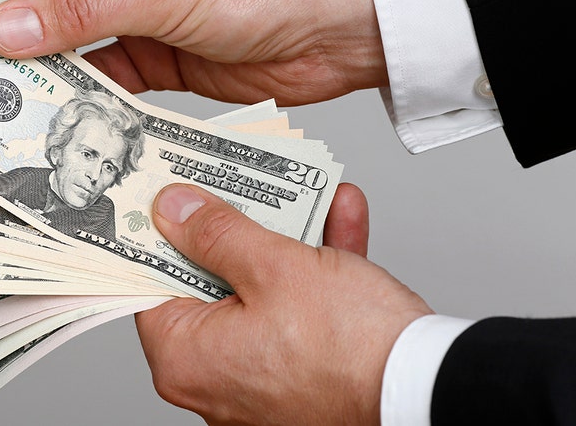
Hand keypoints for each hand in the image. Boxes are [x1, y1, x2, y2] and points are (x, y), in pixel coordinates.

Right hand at [0, 0, 387, 105]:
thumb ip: (77, 12)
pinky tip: (71, 104)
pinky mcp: (152, 49)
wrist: (335, 29)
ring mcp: (136, 2)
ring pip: (67, 29)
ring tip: (26, 90)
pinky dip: (85, 88)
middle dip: (20, 19)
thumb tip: (9, 24)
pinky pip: (101, 68)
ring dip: (48, 60)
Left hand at [134, 183, 432, 425]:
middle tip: (235, 182)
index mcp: (186, 358)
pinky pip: (299, 312)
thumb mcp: (274, 267)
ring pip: (261, 291)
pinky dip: (318, 269)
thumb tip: (174, 209)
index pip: (149, 284)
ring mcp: (259, 378)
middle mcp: (214, 378)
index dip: (160, 232)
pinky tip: (340, 218)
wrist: (427, 393)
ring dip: (287, 239)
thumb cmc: (349, 348)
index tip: (168, 195)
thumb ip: (216, 233)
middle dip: (234, 228)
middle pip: (209, 283)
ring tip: (302, 189)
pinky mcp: (302, 374)